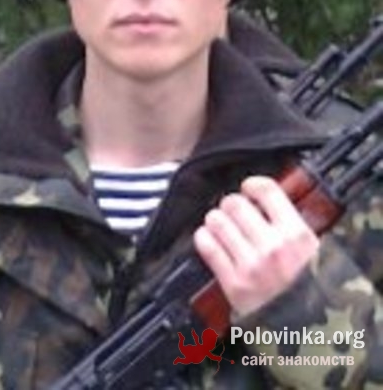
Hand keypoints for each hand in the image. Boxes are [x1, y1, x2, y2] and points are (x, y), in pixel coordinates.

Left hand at [193, 175, 318, 316]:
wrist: (308, 334)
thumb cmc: (311, 290)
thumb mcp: (315, 251)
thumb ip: (292, 224)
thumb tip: (266, 199)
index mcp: (298, 235)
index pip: (267, 191)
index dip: (253, 185)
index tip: (248, 188)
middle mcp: (274, 246)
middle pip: (236, 204)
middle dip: (231, 204)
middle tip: (232, 210)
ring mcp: (252, 265)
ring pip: (217, 221)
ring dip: (216, 220)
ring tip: (220, 225)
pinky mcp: (233, 284)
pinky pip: (207, 246)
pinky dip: (204, 238)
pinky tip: (210, 239)